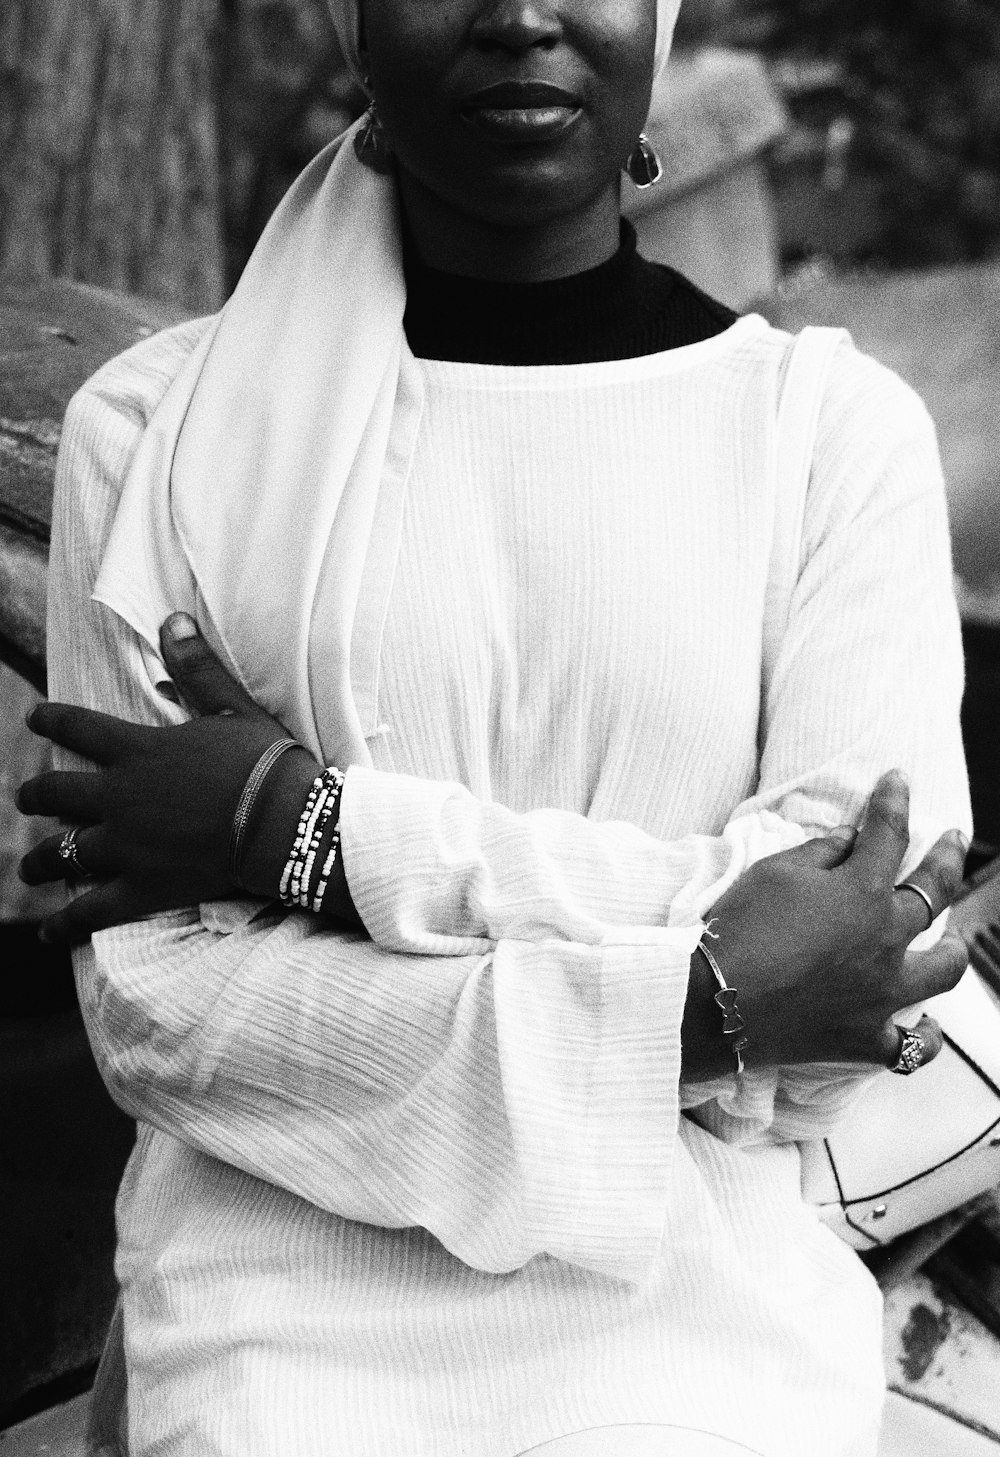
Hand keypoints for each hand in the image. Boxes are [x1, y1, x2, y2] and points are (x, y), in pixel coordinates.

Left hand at [17, 614, 322, 942]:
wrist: (285, 824)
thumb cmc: (266, 763)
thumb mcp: (233, 707)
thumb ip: (197, 667)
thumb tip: (172, 618)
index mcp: (137, 751)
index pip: (77, 728)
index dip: (50, 720)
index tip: (35, 718)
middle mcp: (119, 798)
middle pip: (55, 795)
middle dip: (34, 796)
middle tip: (26, 798)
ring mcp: (126, 847)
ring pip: (63, 854)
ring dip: (41, 860)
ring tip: (31, 867)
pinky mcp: (142, 888)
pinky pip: (92, 911)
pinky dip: (66, 925)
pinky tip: (51, 933)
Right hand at [681, 770, 968, 1077]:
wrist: (717, 1003)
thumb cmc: (742, 928)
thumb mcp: (774, 872)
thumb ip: (820, 853)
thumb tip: (850, 840)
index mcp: (863, 891)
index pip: (889, 832)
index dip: (895, 799)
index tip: (898, 780)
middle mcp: (886, 939)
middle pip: (933, 891)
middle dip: (946, 856)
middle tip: (953, 838)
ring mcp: (882, 993)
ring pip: (942, 969)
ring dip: (952, 949)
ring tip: (954, 940)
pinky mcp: (863, 1037)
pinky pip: (910, 1046)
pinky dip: (921, 1038)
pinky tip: (925, 1030)